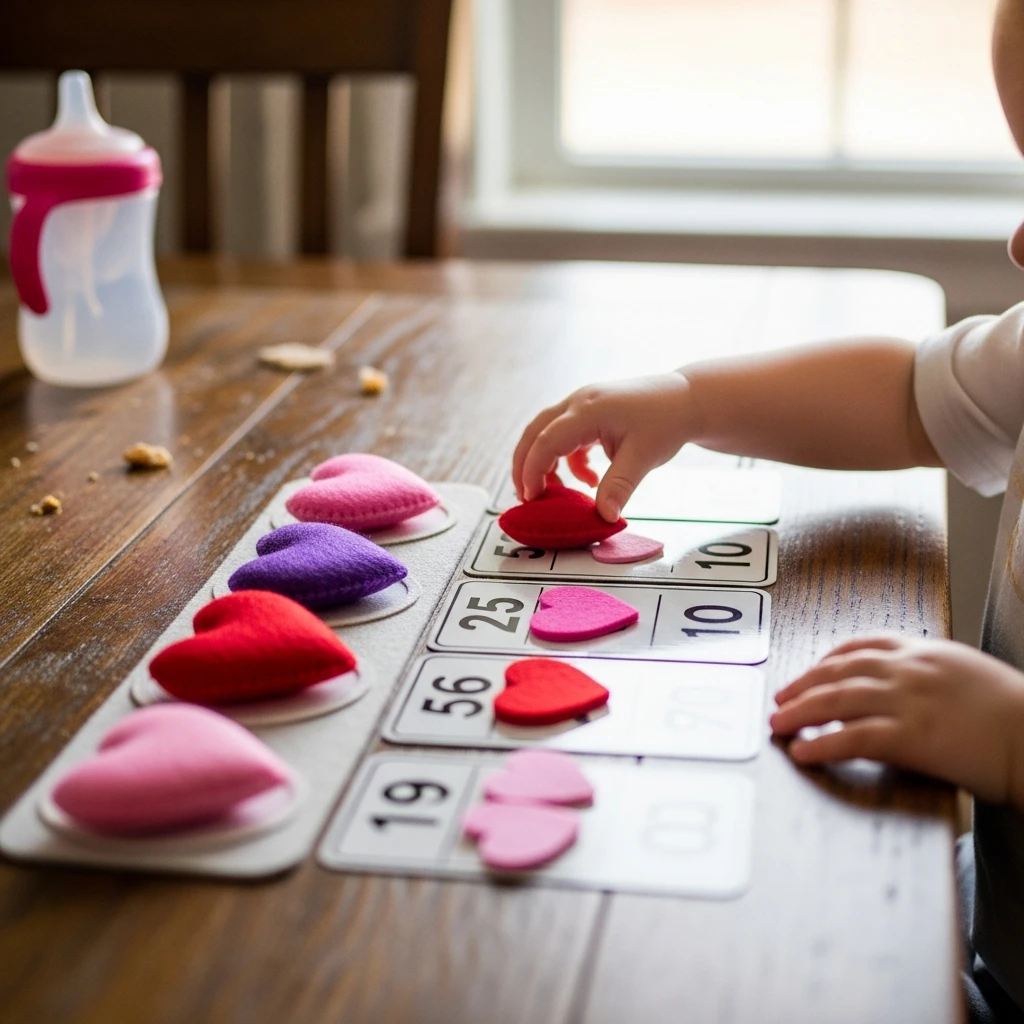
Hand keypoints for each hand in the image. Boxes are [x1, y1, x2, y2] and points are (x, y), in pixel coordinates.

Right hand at [511, 372, 694, 520]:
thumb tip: (604, 517)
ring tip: (555, 492)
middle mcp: (578, 402)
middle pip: (535, 432)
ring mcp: (582, 405)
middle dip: (525, 465)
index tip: (531, 498)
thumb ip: (619, 486)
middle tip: (526, 497)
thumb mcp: (643, 457)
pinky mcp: (589, 413)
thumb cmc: (666, 422)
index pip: (547, 441)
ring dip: (545, 463)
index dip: (533, 470)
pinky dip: (569, 460)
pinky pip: (565, 436)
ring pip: (547, 433)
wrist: (685, 399)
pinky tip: (590, 478)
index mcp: (588, 410)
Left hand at [771, 635, 1023, 807]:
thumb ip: (930, 675)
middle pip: (838, 671)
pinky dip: (822, 745)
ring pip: (836, 700)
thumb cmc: (1015, 713)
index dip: (827, 660)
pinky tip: (803, 753)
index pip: (860, 646)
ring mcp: (907, 701)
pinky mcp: (910, 736)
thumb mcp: (967, 675)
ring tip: (778, 726)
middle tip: (779, 700)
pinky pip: (852, 738)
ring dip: (799, 713)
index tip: (809, 671)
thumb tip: (904, 688)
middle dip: (802, 686)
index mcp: (923, 651)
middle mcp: (908, 669)